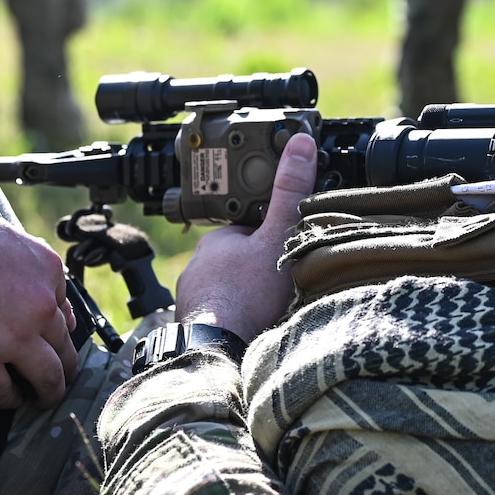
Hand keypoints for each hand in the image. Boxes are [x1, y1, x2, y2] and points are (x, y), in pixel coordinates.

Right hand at [0, 134, 77, 407]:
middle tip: (60, 381)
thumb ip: (29, 270)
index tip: (52, 345)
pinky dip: (9, 400)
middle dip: (65, 369)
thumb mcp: (6, 239)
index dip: (57, 333)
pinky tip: (7, 400)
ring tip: (42, 399)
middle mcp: (40, 306)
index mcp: (48, 272)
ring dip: (48, 392)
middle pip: (65, 349)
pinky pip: (5, 393)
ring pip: (48, 378)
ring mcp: (13, 337)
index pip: (65, 313)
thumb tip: (47, 300)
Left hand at [176, 132, 318, 341]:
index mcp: (217, 240)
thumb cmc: (247, 295)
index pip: (249, 228)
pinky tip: (253, 325)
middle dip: (259, 266)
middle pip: (238, 258)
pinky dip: (237, 317)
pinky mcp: (196, 326)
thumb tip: (300, 143)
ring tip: (272, 305)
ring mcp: (194, 297)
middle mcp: (199, 265)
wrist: (219, 350)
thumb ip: (291, 192)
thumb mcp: (279, 235)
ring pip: (228, 287)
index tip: (287, 244)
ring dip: (248, 294)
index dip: (271, 235)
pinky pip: (221, 315)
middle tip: (284, 278)